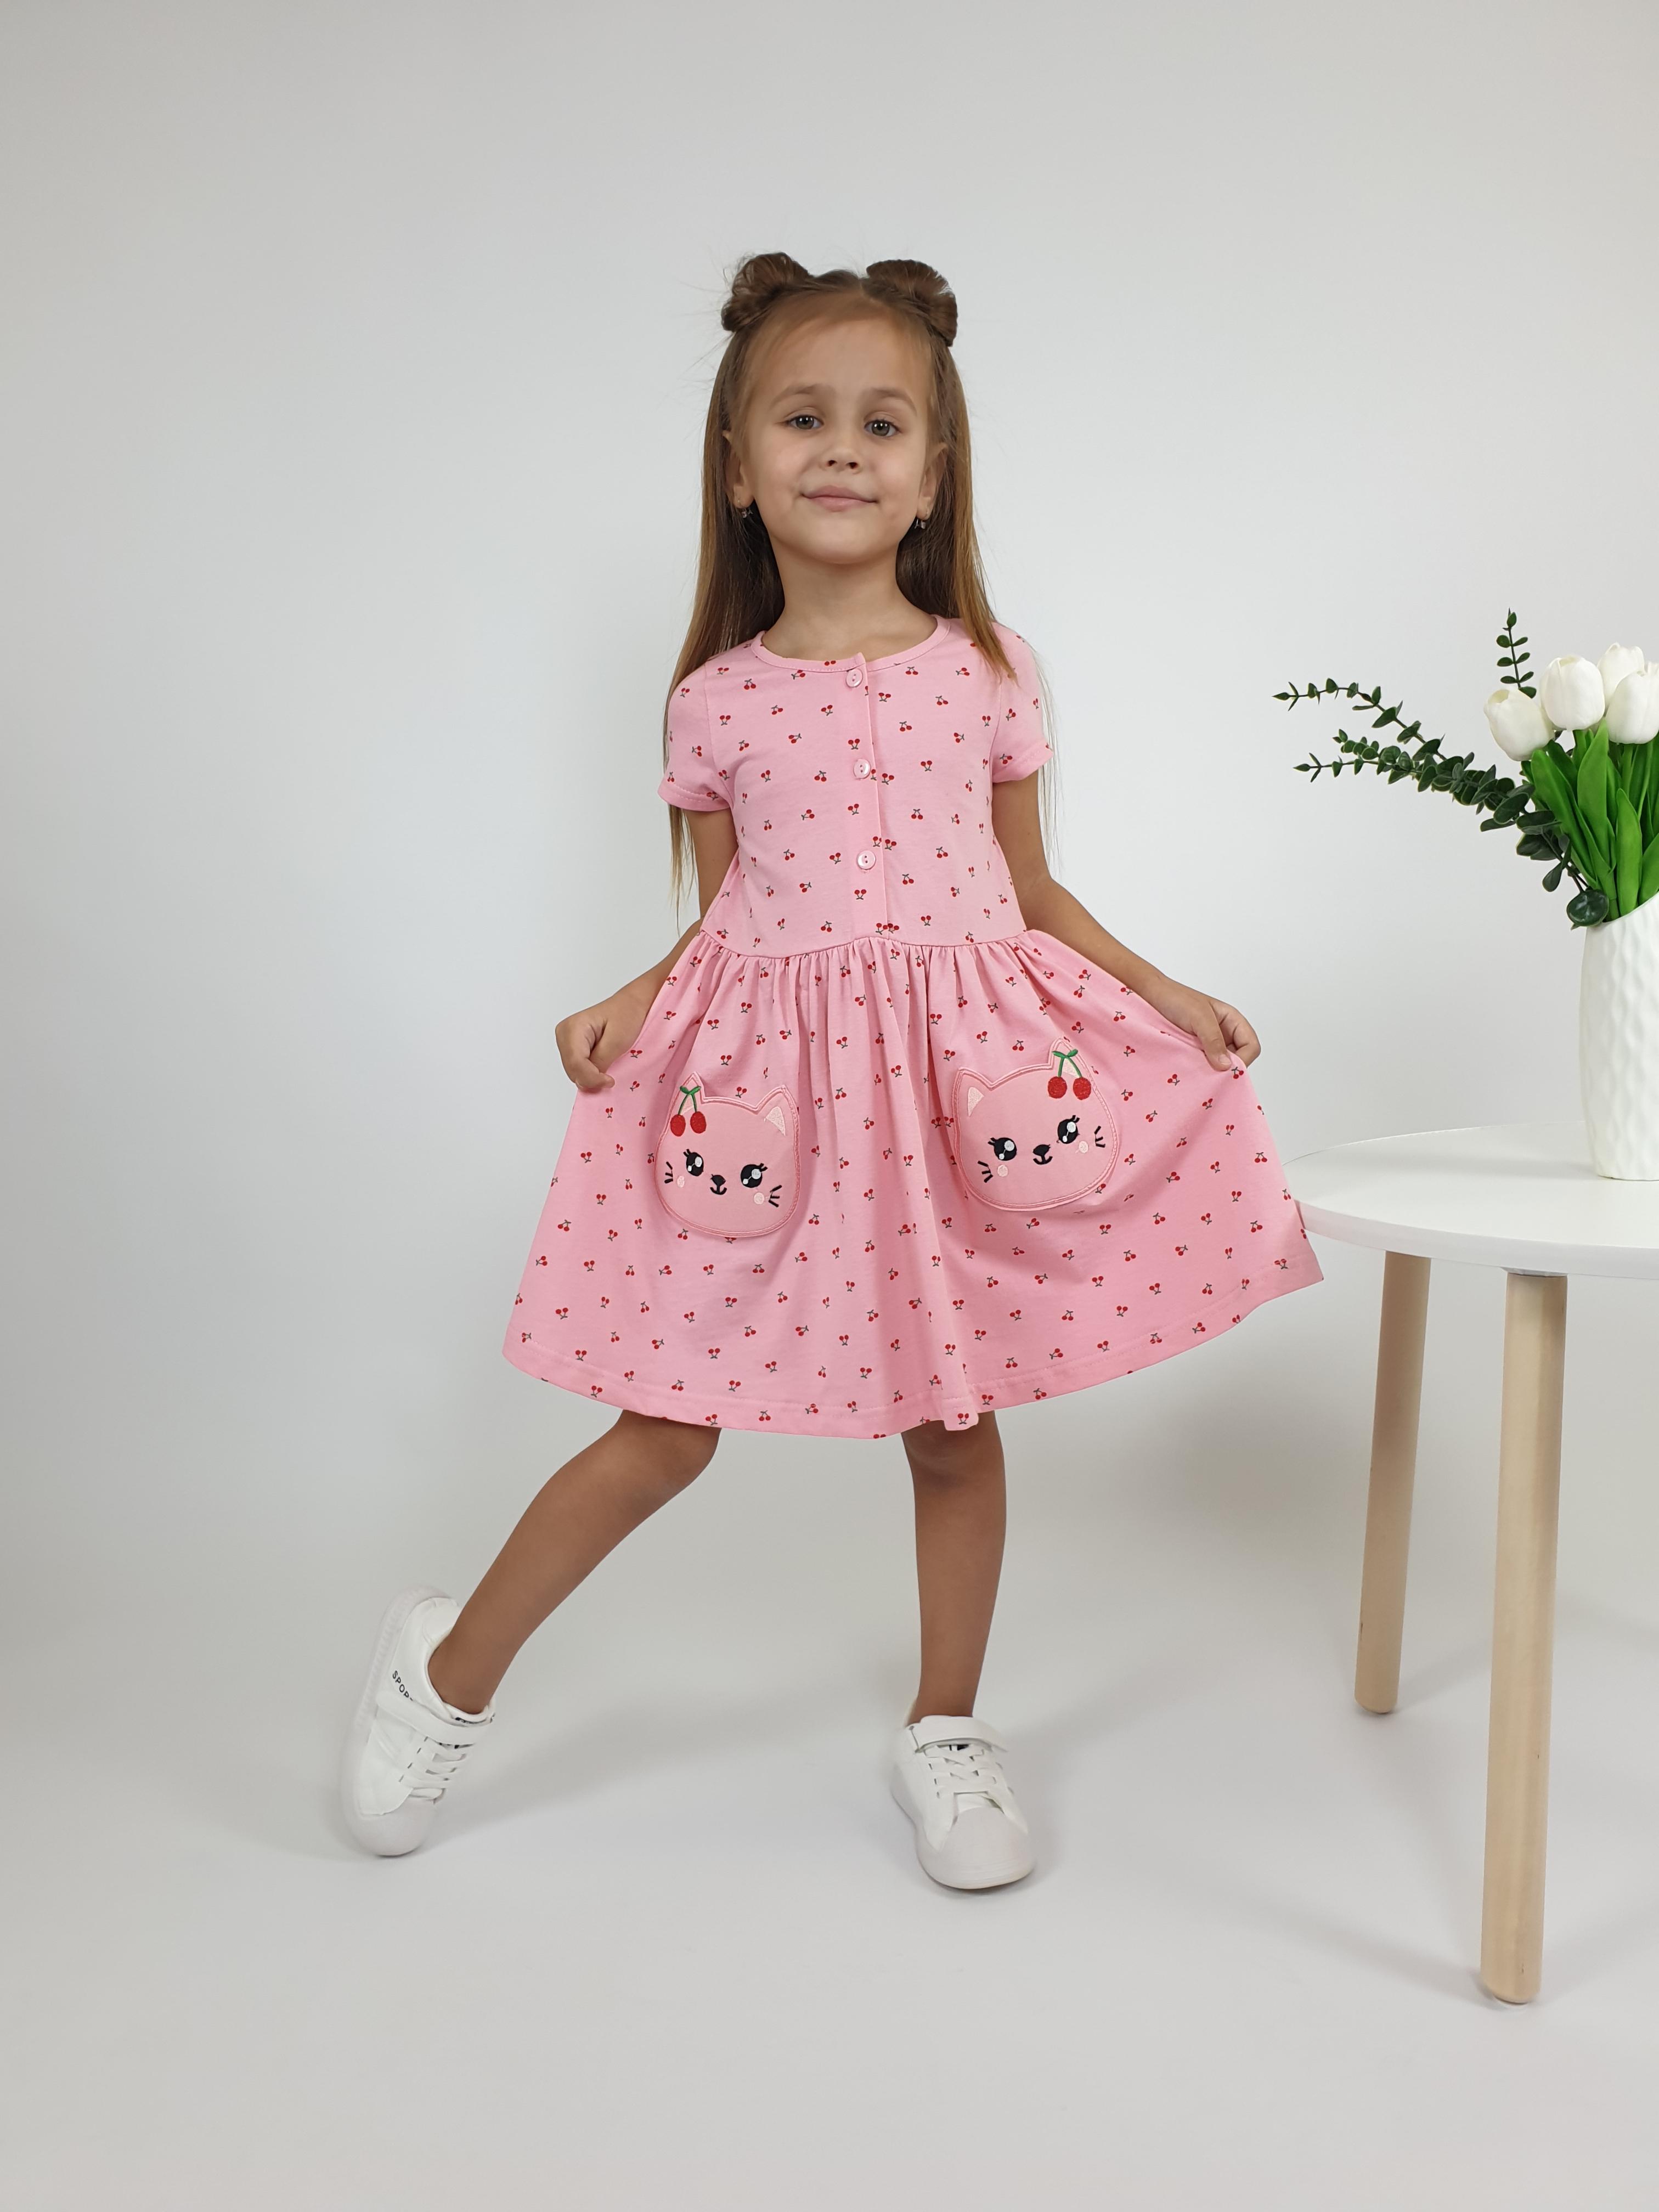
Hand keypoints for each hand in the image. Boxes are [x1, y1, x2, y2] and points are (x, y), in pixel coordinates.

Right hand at [556, 979, 653, 1090]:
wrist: (629, 1005)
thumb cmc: (626, 1015)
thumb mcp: (617, 1040)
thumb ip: (601, 1061)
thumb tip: (591, 1081)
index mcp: (573, 1027)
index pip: (576, 1063)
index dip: (592, 1078)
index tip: (610, 1081)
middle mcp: (564, 1033)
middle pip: (572, 1070)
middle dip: (591, 1079)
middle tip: (610, 1078)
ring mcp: (566, 1041)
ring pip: (573, 1072)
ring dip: (590, 1076)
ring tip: (608, 1069)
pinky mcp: (571, 1047)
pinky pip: (577, 1068)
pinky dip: (589, 1073)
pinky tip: (602, 1066)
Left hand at [1139, 975, 1259, 1070]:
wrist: (1151, 995)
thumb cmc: (1176, 999)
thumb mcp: (1198, 1017)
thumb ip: (1213, 1040)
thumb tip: (1226, 1065)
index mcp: (1232, 1021)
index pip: (1251, 1046)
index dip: (1243, 1059)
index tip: (1225, 1069)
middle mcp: (1224, 1033)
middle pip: (1238, 1058)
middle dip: (1227, 1068)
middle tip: (1210, 1073)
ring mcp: (1209, 1043)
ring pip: (1220, 1064)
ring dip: (1212, 1070)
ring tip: (1198, 1071)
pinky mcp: (1195, 1050)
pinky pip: (1205, 1064)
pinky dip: (1200, 1069)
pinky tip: (1190, 1070)